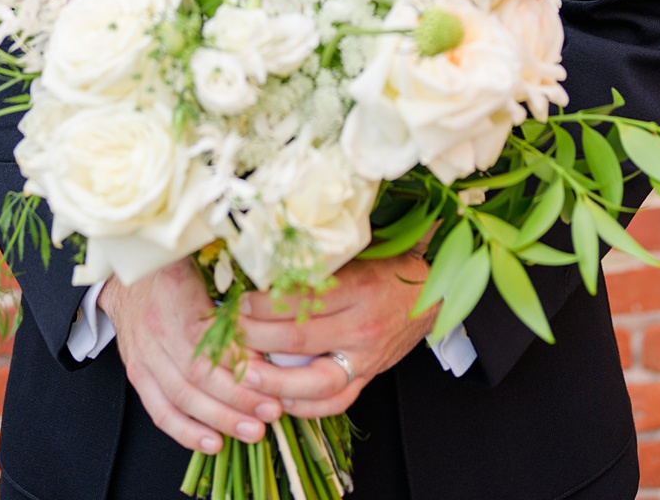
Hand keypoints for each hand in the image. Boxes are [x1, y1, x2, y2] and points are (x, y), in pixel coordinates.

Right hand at [104, 262, 343, 455]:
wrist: (126, 279)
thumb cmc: (177, 268)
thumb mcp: (207, 263)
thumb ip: (236, 289)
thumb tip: (277, 320)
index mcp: (178, 297)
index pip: (208, 340)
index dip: (238, 362)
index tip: (272, 377)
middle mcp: (157, 330)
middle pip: (197, 375)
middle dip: (237, 399)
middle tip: (271, 412)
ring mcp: (143, 355)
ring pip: (180, 397)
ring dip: (217, 419)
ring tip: (252, 431)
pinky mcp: (137, 374)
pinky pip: (158, 409)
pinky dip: (185, 430)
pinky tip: (212, 443)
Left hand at [237, 254, 438, 418]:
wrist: (432, 291)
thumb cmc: (389, 267)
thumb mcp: (356, 254)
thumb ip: (317, 264)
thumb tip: (263, 266)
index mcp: (360, 287)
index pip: (300, 300)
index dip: (262, 304)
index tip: (238, 303)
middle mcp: (363, 325)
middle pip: (298, 340)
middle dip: (254, 339)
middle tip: (227, 336)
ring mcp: (367, 356)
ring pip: (314, 381)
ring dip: (272, 382)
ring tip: (243, 374)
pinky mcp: (369, 375)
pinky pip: (335, 401)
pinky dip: (304, 406)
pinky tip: (278, 399)